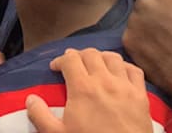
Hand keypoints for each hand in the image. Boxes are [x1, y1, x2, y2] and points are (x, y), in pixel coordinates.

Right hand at [24, 48, 150, 132]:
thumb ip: (40, 116)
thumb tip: (30, 99)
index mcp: (82, 88)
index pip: (70, 59)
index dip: (60, 60)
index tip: (56, 68)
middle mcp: (105, 81)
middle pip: (91, 54)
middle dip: (79, 55)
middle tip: (73, 65)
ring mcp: (125, 86)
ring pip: (113, 58)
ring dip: (101, 57)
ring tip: (95, 65)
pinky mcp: (141, 95)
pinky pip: (134, 70)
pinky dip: (125, 66)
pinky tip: (119, 72)